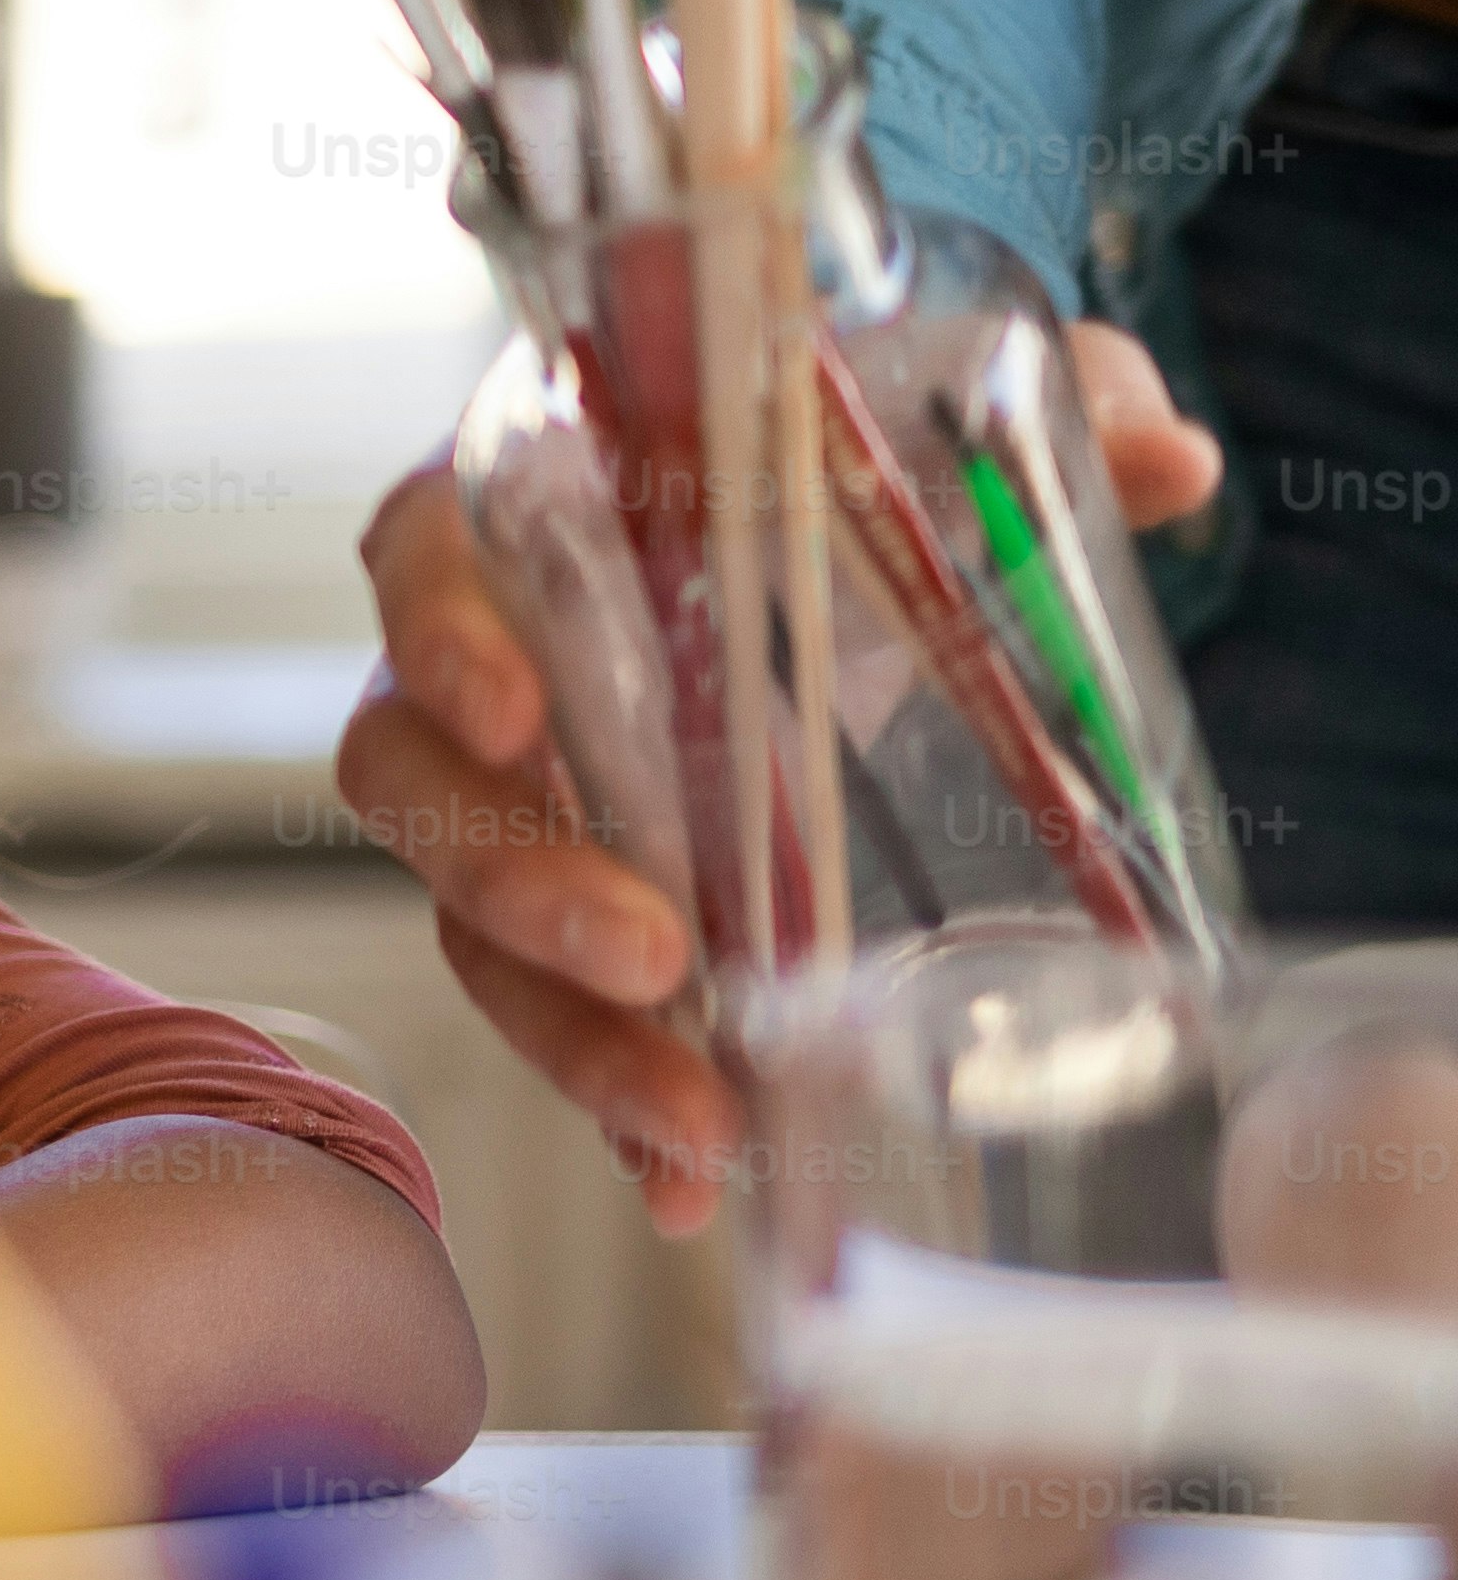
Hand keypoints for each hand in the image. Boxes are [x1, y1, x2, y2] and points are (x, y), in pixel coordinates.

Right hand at [335, 318, 1216, 1237]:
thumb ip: (1051, 392)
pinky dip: (612, 1106)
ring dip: (566, 1029)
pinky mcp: (573, 902)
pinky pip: (556, 1011)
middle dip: (515, 882)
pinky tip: (689, 1188)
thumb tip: (1164, 459)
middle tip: (653, 952)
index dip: (440, 636)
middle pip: (415, 777)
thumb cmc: (832, 436)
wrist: (821, 516)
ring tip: (696, 1113)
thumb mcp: (945, 392)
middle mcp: (484, 663)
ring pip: (466, 922)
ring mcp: (519, 798)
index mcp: (529, 510)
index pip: (424, 558)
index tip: (508, 710)